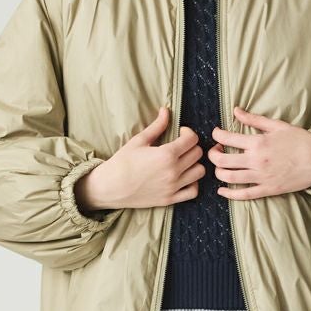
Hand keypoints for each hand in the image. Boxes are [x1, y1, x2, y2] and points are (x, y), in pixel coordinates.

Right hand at [76, 108, 204, 210]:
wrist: (110, 187)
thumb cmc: (122, 162)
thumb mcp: (139, 140)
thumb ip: (157, 126)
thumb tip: (166, 110)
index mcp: (167, 154)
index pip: (192, 139)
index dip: (188, 133)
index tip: (180, 133)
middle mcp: (173, 171)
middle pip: (197, 154)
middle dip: (191, 146)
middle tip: (180, 146)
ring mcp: (173, 187)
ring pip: (199, 172)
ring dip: (194, 164)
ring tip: (183, 161)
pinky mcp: (170, 199)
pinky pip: (193, 191)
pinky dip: (193, 183)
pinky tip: (184, 177)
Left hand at [210, 108, 310, 199]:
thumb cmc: (301, 140)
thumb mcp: (277, 125)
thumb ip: (254, 119)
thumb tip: (235, 110)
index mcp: (258, 142)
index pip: (226, 138)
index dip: (217, 135)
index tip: (217, 134)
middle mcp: (256, 161)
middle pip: (222, 160)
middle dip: (213, 154)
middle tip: (216, 150)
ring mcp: (261, 177)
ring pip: (228, 178)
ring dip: (218, 172)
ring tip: (221, 166)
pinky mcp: (267, 190)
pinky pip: (243, 195)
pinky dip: (229, 194)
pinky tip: (222, 191)